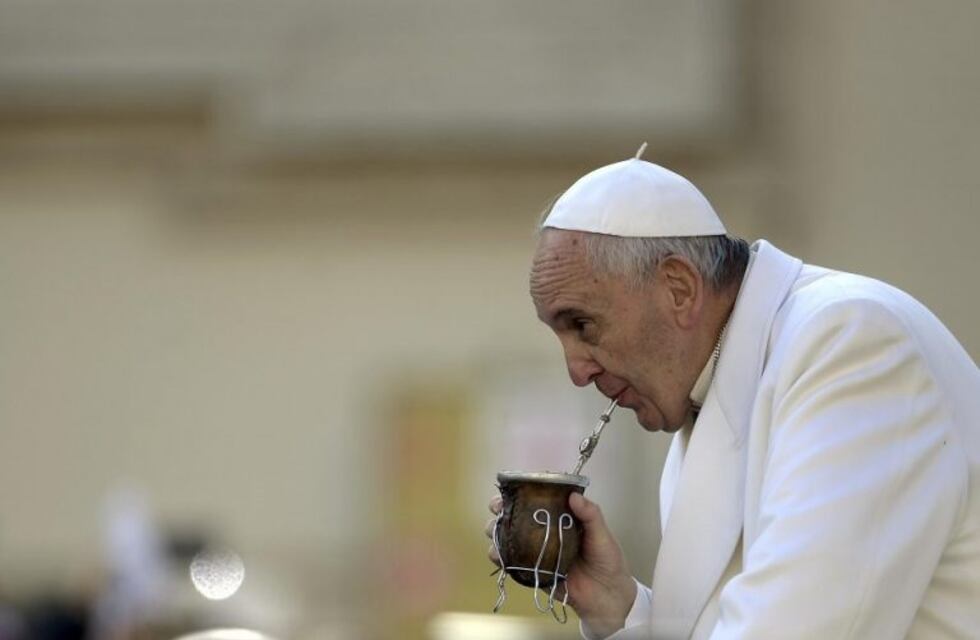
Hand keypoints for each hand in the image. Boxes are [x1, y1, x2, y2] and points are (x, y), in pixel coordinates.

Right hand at [485, 493, 634, 636]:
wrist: (607, 596)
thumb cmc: (607, 561)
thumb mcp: (602, 534)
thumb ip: (590, 514)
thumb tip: (574, 496)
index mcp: (559, 516)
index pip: (535, 499)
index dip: (519, 492)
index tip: (511, 490)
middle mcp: (543, 531)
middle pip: (514, 516)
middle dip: (501, 510)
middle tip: (498, 511)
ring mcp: (535, 551)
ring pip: (507, 537)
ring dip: (495, 532)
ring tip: (494, 532)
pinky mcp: (531, 570)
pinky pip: (510, 562)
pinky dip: (499, 557)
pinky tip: (497, 554)